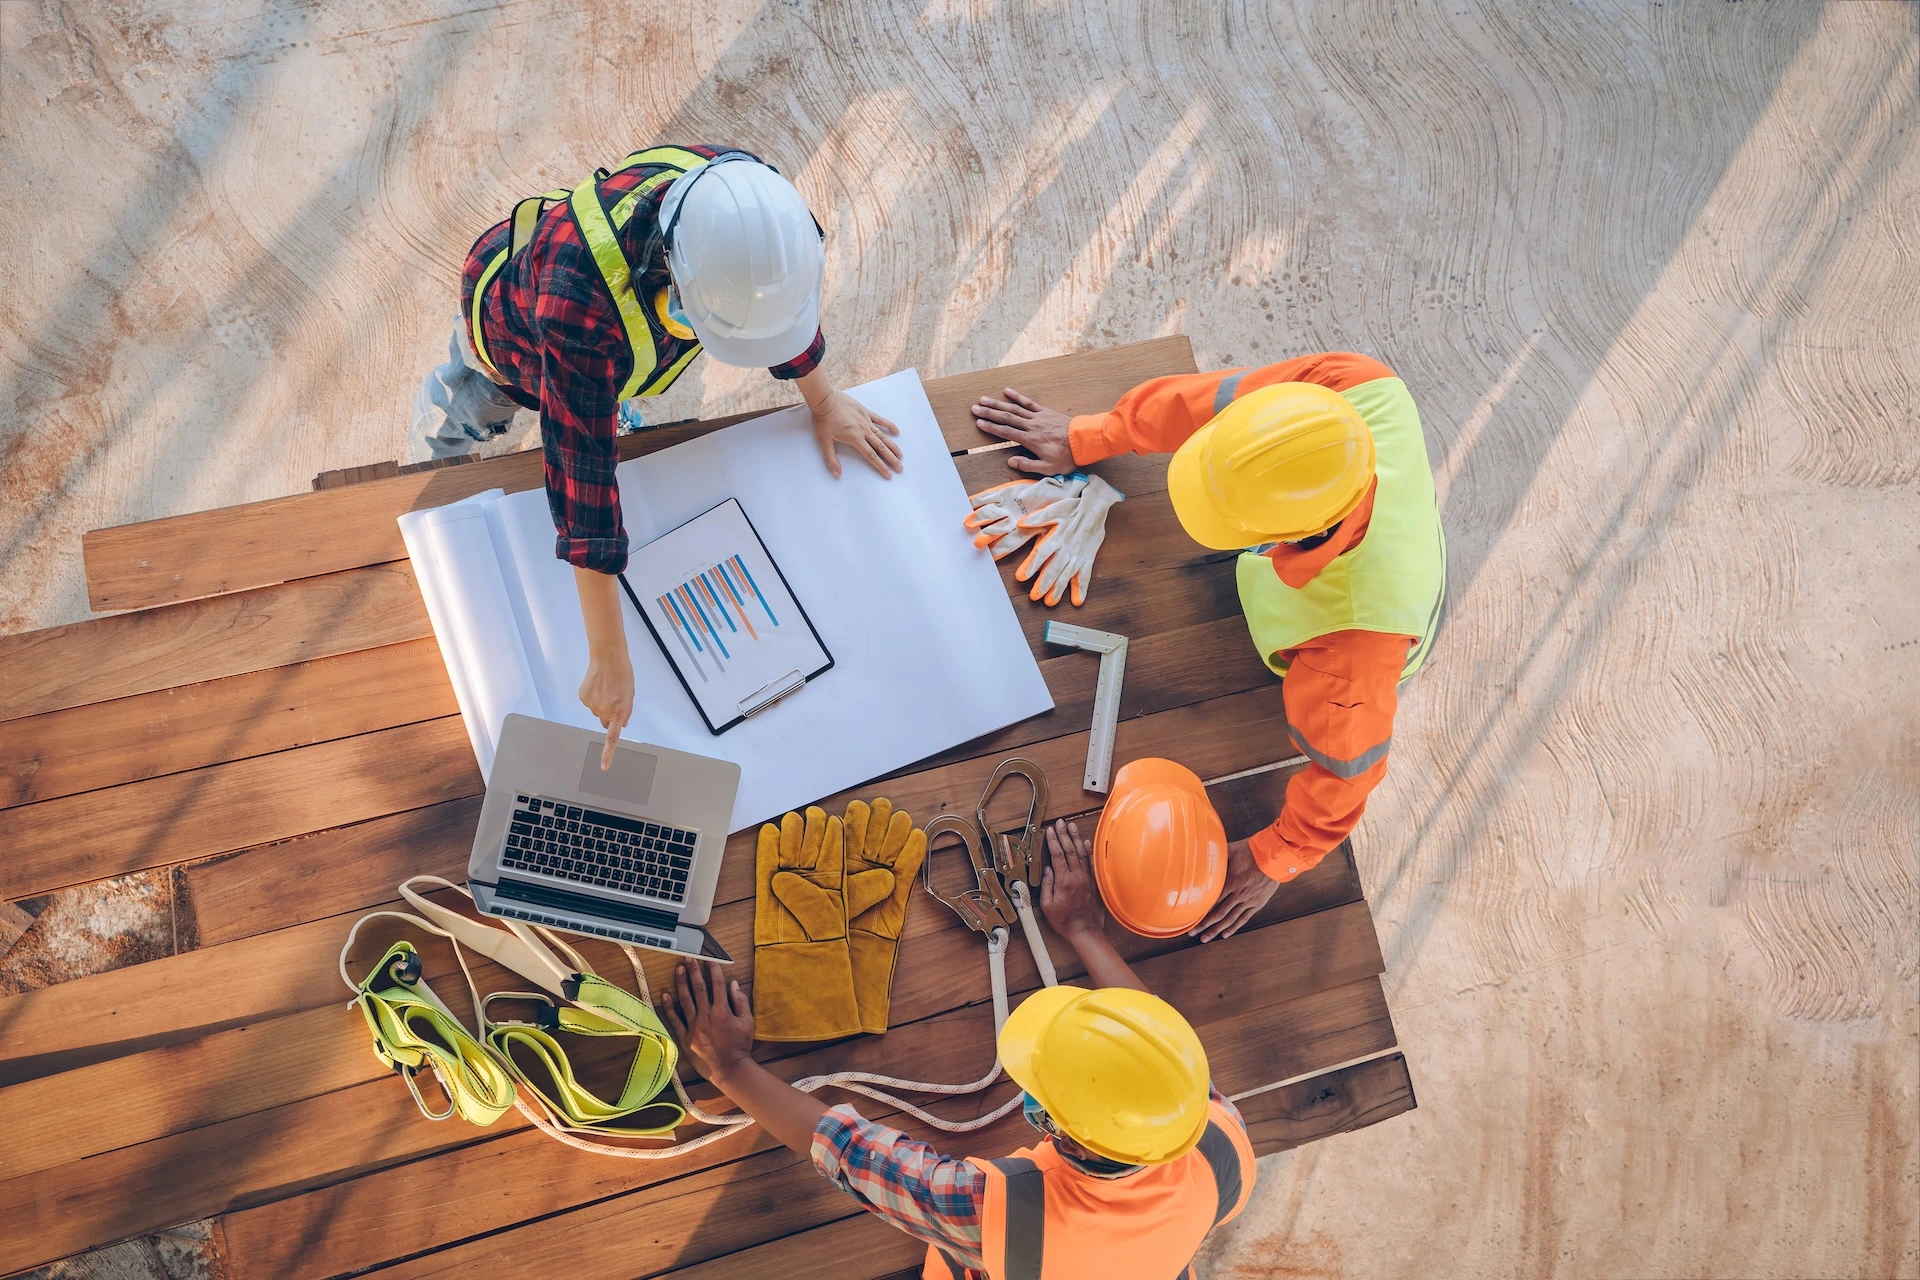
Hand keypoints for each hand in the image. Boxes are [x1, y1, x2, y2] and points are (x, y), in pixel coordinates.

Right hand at [578, 648, 633, 769]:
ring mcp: (592, 706)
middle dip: (609, 715)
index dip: (607, 754)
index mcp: (618, 713)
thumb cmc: (623, 676)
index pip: (612, 738)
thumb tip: (622, 726)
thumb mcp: (630, 696)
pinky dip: (593, 697)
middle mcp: (604, 712)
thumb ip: (626, 713)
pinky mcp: (583, 698)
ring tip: (607, 688)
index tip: (604, 767)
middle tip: (613, 699)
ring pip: (597, 712)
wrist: (608, 658)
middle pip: (605, 722)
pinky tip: (598, 685)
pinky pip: (589, 703)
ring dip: (602, 704)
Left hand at [660, 961, 755, 1082]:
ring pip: (685, 1000)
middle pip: (698, 988)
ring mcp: (694, 1026)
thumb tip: (733, 984)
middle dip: (693, 971)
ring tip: (678, 969)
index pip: (717, 984)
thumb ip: (740, 1001)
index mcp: (722, 1010)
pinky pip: (675, 1019)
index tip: (709, 959)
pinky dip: (669, 1007)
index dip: (713, 970)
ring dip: (681, 983)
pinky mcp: (685, 1036)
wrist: (729, 1068)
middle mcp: (706, 1015)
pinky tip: (665, 994)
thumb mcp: (748, 1022)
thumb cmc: (740, 1045)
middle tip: (688, 958)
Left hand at [807, 387, 901, 478]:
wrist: (825, 399)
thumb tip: (837, 474)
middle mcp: (864, 431)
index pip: (871, 456)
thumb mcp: (824, 441)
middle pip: (881, 448)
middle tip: (899, 467)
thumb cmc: (823, 419)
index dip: (880, 466)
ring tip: (900, 455)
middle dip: (891, 459)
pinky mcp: (866, 412)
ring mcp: (866, 421)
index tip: (888, 474)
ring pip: (883, 436)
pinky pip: (880, 420)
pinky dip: (889, 426)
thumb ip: (831, 459)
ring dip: (892, 446)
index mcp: (855, 439)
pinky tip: (896, 431)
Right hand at [971, 388, 1074, 475]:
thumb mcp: (1048, 468)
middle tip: (975, 408)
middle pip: (1006, 417)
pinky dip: (1017, 396)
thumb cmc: (1067, 456)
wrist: (1085, 440)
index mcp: (1030, 440)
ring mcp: (1038, 417)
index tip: (979, 423)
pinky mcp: (1045, 411)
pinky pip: (1029, 402)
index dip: (992, 428)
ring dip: (998, 403)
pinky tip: (1007, 391)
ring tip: (984, 399)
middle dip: (989, 413)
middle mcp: (1031, 426)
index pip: (1007, 432)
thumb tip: (1010, 461)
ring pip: (1014, 408)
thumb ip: (1028, 465)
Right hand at [1040, 819, 1106, 941]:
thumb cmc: (1064, 921)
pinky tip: (1086, 842)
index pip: (1057, 855)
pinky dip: (1088, 851)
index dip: (1053, 841)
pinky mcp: (1094, 882)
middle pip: (1070, 850)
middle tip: (1060, 822)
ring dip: (1076, 838)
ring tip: (1071, 826)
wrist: (1085, 930)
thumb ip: (1047, 885)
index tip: (1049, 830)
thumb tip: (1047, 869)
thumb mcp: (1047, 905)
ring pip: (1081, 853)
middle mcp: (1077, 876)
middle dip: (1064, 835)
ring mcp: (1087, 878)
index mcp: (1063, 881)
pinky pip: (1091, 863)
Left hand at [1191, 838, 1277, 942]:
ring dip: (1217, 930)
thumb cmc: (1252, 851)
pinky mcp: (1257, 904)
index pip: (1211, 900)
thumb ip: (1217, 855)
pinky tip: (1225, 934)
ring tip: (1206, 938)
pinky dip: (1234, 927)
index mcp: (1230, 882)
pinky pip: (1243, 918)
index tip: (1190, 918)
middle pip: (1218, 914)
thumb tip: (1202, 851)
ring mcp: (1248, 901)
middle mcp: (1238, 895)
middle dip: (1204, 925)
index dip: (1200, 911)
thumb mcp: (1231, 850)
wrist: (1274, 858)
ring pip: (1229, 919)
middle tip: (1193, 933)